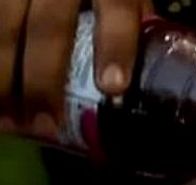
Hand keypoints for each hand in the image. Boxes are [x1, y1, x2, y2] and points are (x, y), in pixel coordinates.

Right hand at [0, 0, 147, 136]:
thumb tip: (145, 77)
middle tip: (45, 125)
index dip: (114, 46)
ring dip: (2, 76)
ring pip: (3, 24)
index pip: (116, 8)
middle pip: (48, 27)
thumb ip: (130, 19)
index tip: (112, 86)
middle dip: (44, 80)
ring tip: (6, 120)